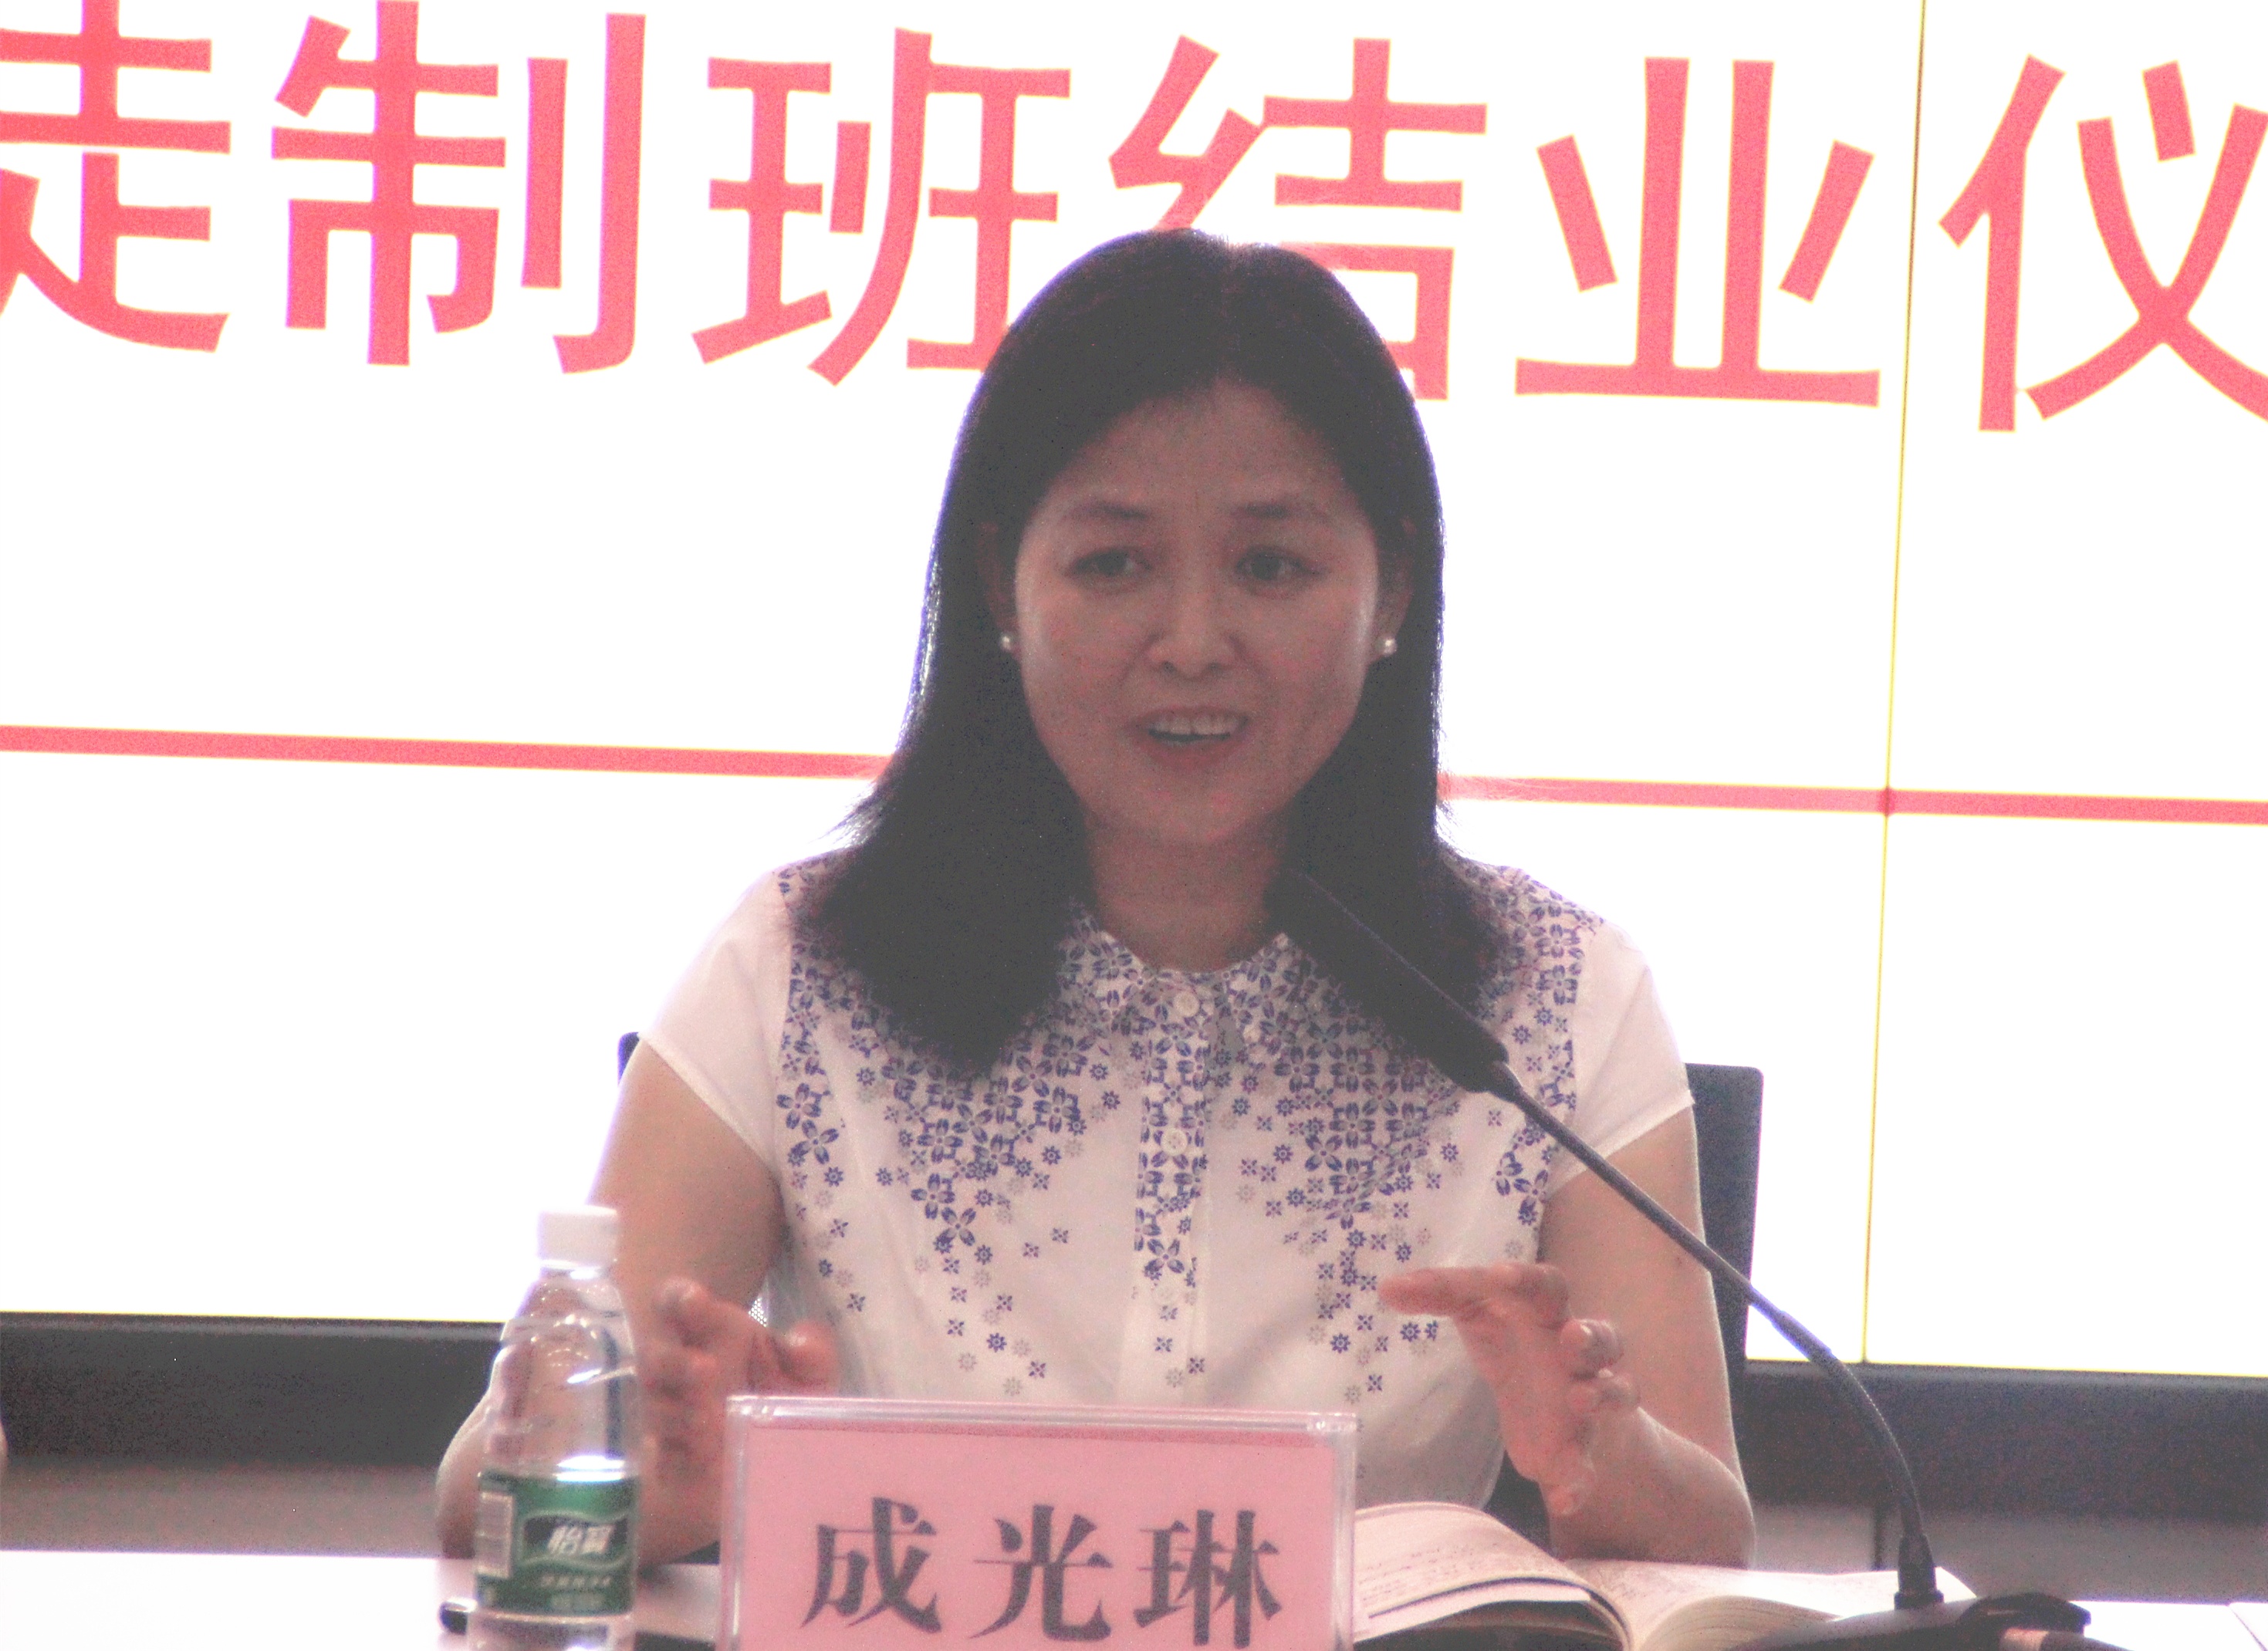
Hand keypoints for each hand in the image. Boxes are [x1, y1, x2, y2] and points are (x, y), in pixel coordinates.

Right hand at [639, 1276, 839, 1561]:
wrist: (762, 1460)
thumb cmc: (779, 1395)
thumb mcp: (808, 1374)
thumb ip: (812, 1353)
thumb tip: (800, 1343)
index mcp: (709, 1332)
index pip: (675, 1302)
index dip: (678, 1297)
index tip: (695, 1299)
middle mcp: (681, 1367)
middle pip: (656, 1357)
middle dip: (676, 1361)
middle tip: (707, 1368)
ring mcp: (671, 1412)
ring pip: (657, 1408)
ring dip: (679, 1413)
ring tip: (709, 1421)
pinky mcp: (671, 1455)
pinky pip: (662, 1454)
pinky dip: (680, 1455)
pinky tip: (703, 1456)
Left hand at [1379, 1263, 1637, 1520]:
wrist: (1572, 1411)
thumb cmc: (1520, 1348)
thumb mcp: (1482, 1319)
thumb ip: (1441, 1297)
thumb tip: (1387, 1286)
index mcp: (1547, 1313)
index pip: (1542, 1286)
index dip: (1523, 1280)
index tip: (1498, 1275)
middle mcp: (1577, 1351)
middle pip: (1599, 1335)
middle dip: (1589, 1335)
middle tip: (1570, 1337)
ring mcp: (1591, 1396)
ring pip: (1615, 1391)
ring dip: (1602, 1394)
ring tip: (1580, 1400)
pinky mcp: (1589, 1445)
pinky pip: (1592, 1463)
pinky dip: (1579, 1480)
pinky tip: (1563, 1497)